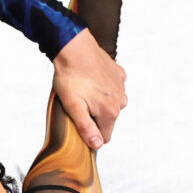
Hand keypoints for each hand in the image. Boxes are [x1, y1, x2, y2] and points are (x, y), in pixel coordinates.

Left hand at [53, 28, 127, 148]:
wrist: (74, 47)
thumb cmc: (70, 76)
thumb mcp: (73, 106)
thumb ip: (86, 128)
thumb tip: (97, 145)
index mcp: (109, 112)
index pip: (104, 137)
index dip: (90, 133)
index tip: (80, 121)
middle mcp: (120, 101)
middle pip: (107, 120)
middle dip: (94, 116)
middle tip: (79, 101)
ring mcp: (121, 88)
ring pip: (111, 105)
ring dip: (99, 101)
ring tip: (84, 89)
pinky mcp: (120, 75)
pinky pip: (113, 89)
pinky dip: (104, 87)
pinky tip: (92, 79)